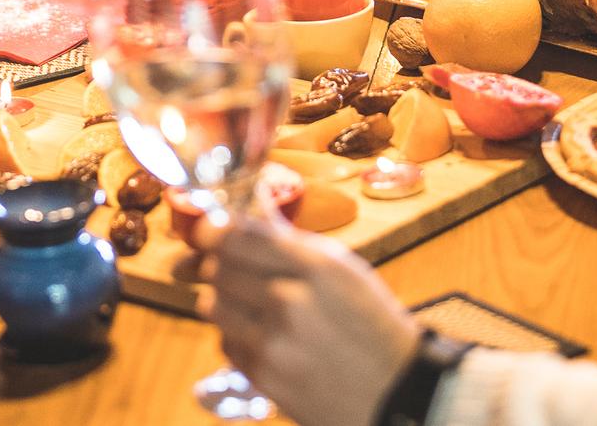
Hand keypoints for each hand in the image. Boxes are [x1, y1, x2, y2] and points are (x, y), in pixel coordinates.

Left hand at [205, 216, 419, 425]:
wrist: (395, 389)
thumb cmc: (371, 323)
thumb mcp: (343, 270)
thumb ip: (290, 241)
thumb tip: (250, 207)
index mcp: (316, 266)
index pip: (239, 237)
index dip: (210, 232)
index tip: (202, 233)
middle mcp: (291, 300)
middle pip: (219, 269)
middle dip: (212, 265)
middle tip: (212, 266)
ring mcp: (274, 341)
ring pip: (213, 306)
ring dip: (220, 300)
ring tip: (244, 303)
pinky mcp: (264, 376)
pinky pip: (226, 344)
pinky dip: (234, 336)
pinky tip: (261, 336)